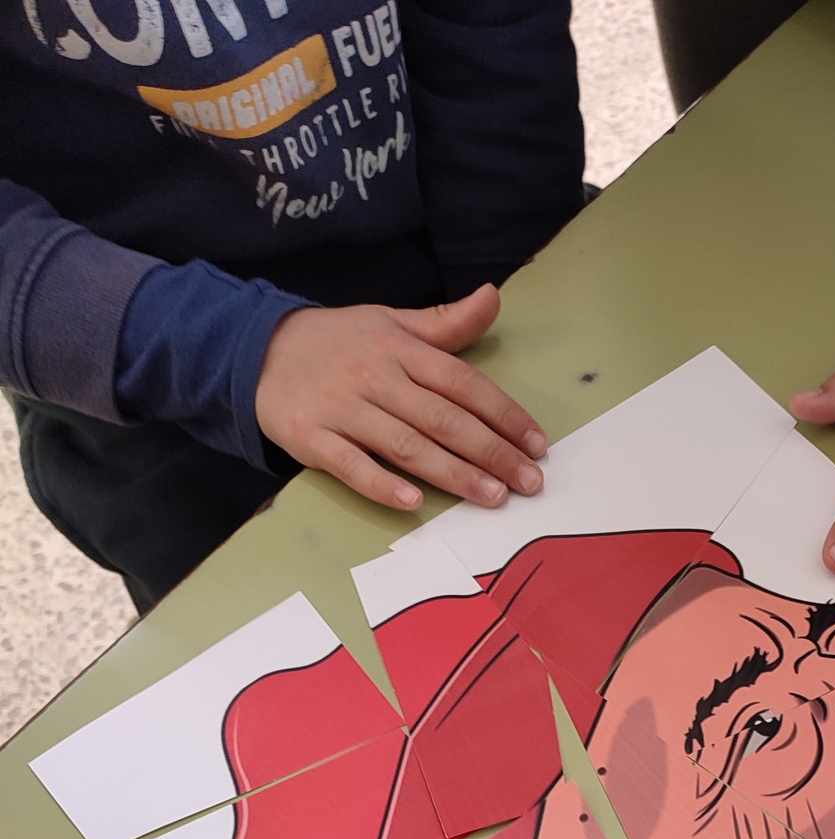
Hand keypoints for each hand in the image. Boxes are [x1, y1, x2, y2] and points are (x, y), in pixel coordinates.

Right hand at [255, 284, 548, 513]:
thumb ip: (445, 323)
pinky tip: (413, 501)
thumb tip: (494, 297)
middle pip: (443, 418)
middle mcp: (375, 375)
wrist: (255, 349)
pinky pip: (351, 465)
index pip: (463, 383)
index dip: (503, 414)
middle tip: (529, 482)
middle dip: (491, 452)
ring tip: (492, 497)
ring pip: (406, 444)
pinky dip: (381, 483)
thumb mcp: (391, 322)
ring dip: (452, 473)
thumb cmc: (338, 341)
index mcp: (400, 348)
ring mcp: (342, 408)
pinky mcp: (311, 437)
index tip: (537, 444)